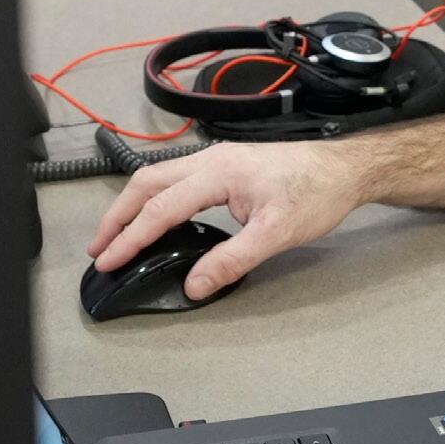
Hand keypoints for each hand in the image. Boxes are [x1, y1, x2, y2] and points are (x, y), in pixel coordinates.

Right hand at [86, 141, 361, 299]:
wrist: (345, 169)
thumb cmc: (317, 195)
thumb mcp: (276, 234)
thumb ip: (232, 260)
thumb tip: (194, 285)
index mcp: (219, 172)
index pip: (161, 208)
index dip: (130, 237)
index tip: (108, 261)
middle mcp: (212, 159)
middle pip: (147, 183)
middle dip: (117, 216)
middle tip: (99, 248)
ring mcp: (218, 158)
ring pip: (159, 176)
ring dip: (133, 205)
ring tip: (116, 235)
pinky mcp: (227, 164)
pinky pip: (176, 177)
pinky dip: (154, 198)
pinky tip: (155, 217)